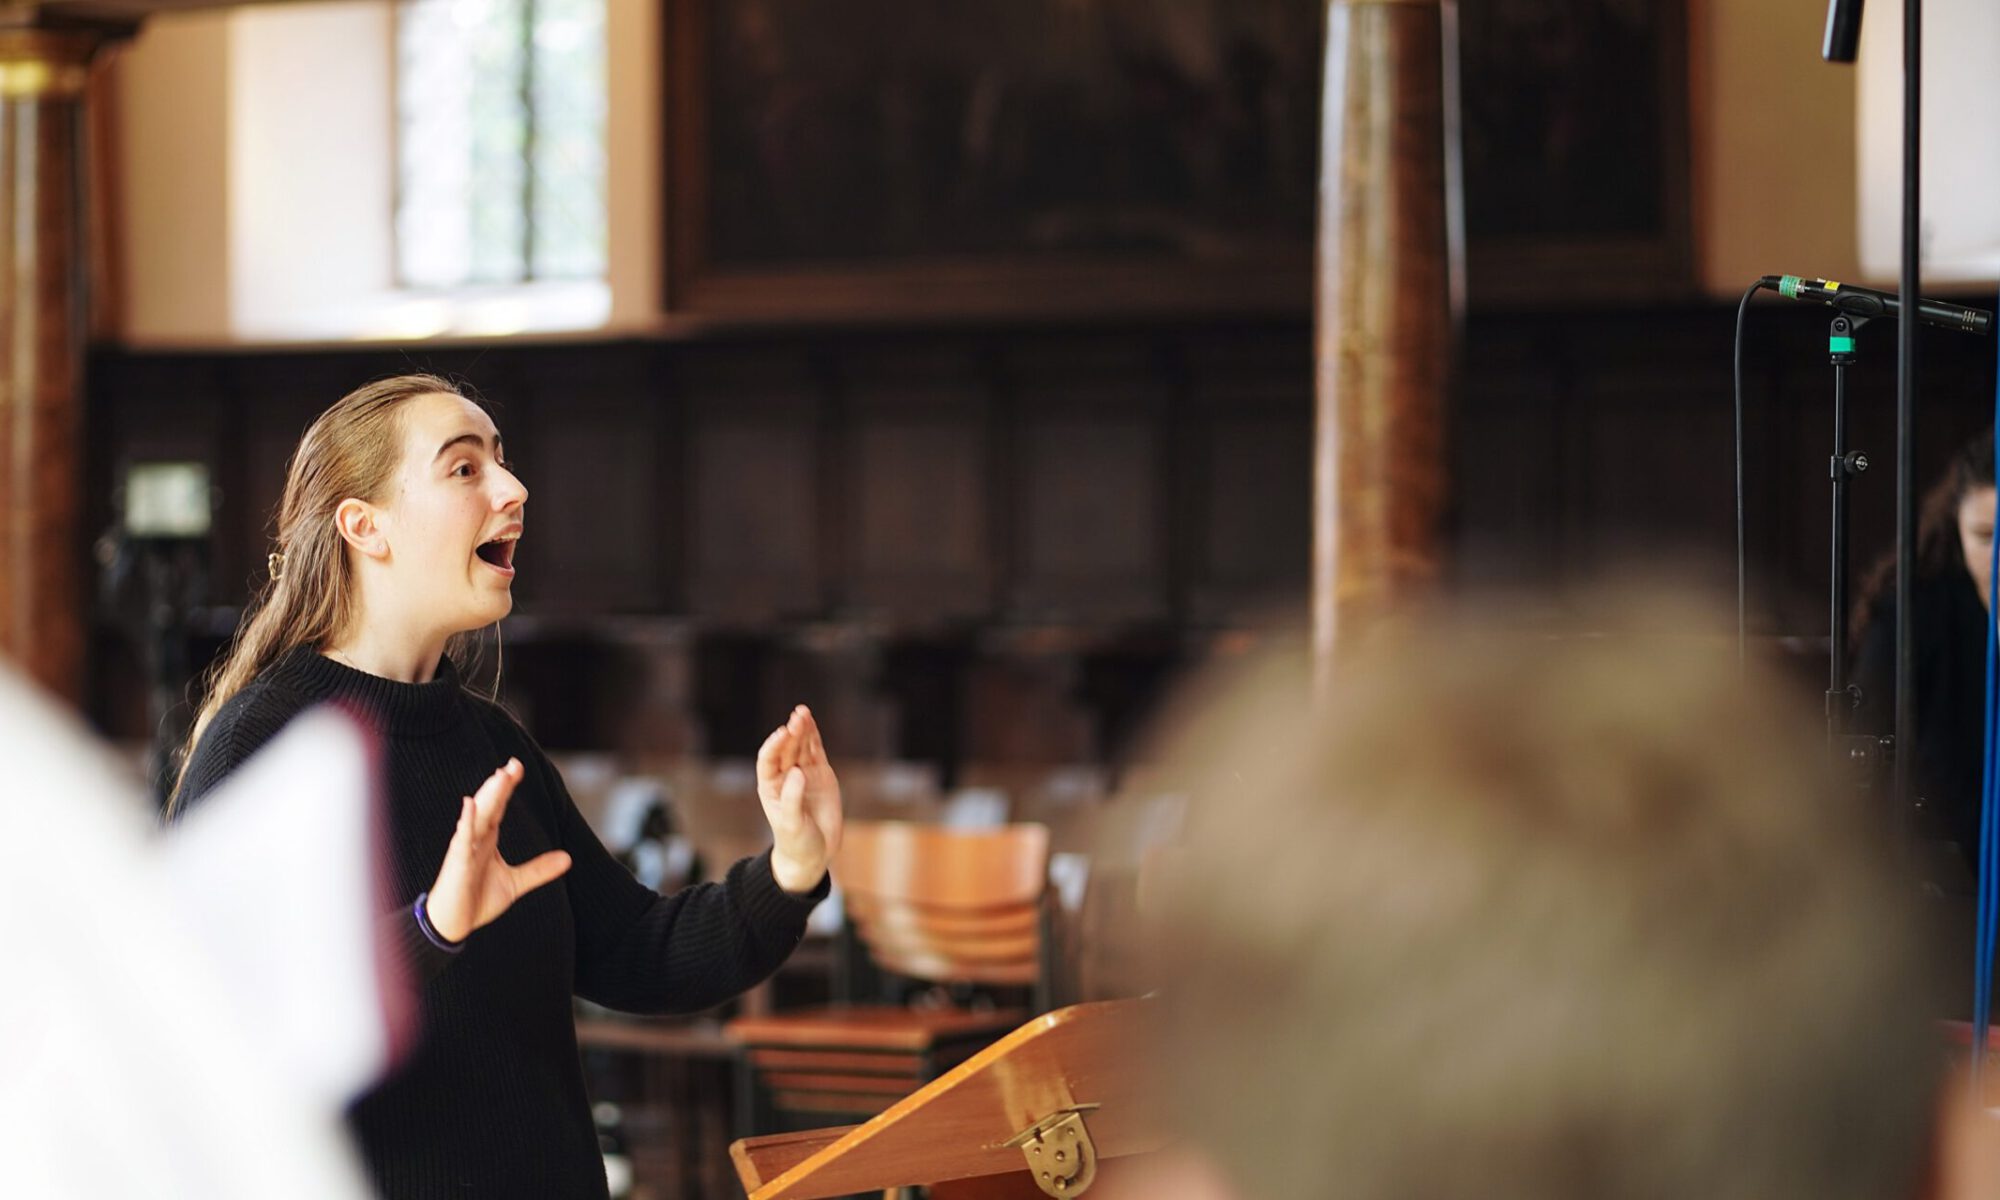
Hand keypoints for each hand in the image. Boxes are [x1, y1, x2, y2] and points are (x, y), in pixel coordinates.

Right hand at [424, 758, 572, 942]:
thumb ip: (539, 870)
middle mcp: (475, 839)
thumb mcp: (515, 883)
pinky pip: (461, 840)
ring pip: (477, 818)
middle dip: (499, 785)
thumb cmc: (477, 901)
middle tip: (513, 764)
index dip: (507, 787)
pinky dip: (466, 823)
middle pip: (488, 806)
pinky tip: (469, 805)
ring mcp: (464, 850)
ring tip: (500, 777)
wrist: (452, 926)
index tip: (517, 767)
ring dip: (488, 797)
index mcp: (486, 839)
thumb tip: (568, 858)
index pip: (498, 807)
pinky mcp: (457, 864)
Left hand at [756, 705, 843, 893]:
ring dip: (802, 729)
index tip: (782, 735)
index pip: (768, 760)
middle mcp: (785, 776)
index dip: (774, 746)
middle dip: (791, 733)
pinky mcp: (821, 775)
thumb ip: (792, 798)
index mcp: (771, 786)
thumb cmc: (796, 842)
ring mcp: (803, 774)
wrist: (814, 854)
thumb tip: (798, 772)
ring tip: (803, 712)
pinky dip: (814, 736)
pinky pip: (816, 751)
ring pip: (801, 746)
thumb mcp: (791, 824)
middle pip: (786, 749)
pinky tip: (811, 722)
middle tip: (797, 718)